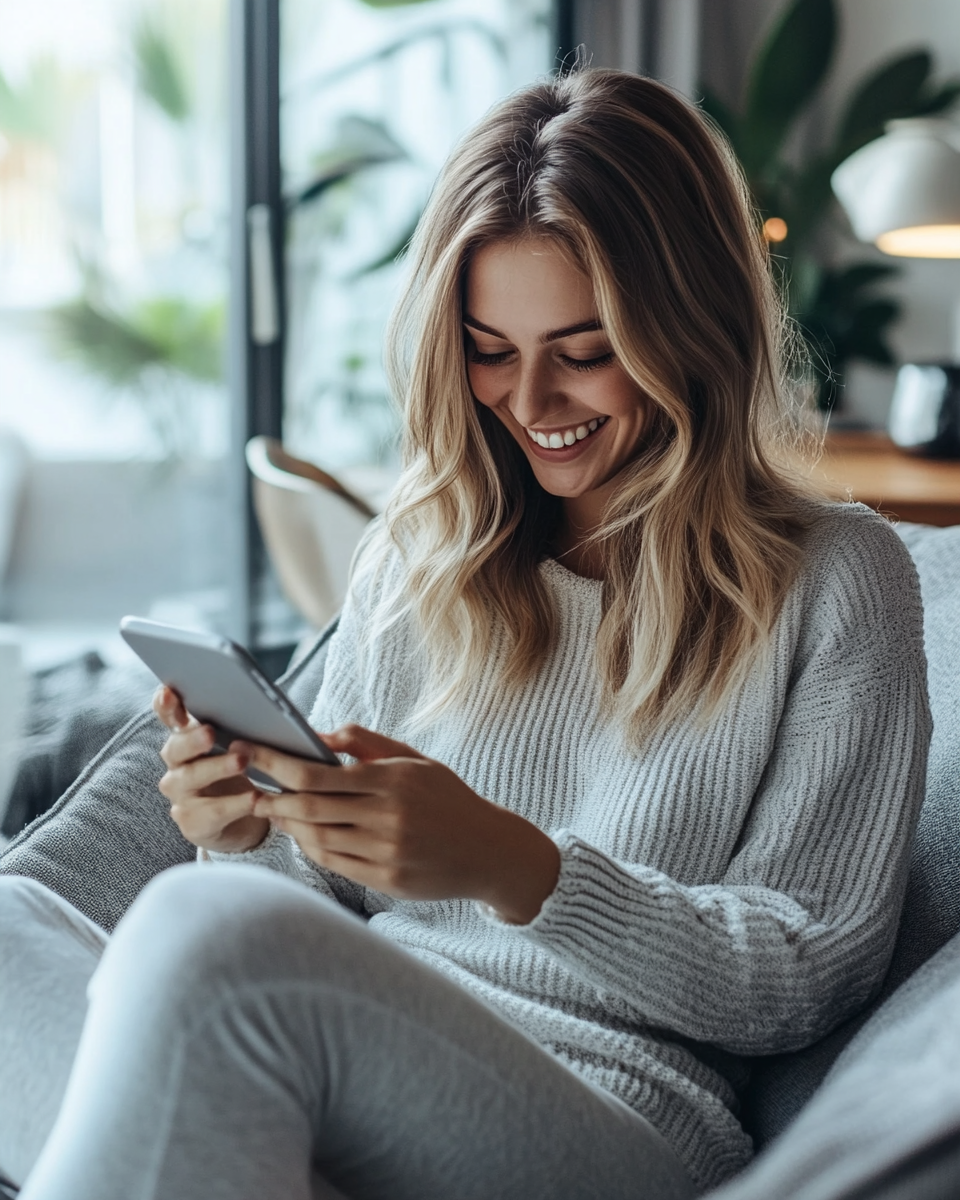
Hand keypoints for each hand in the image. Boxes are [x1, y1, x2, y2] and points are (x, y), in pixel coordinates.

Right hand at [154, 686, 270, 853]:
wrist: (242, 821)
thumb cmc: (237, 773)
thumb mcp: (236, 745)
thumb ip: (235, 724)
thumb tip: (253, 701)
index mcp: (185, 740)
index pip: (170, 718)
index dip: (166, 706)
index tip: (170, 693)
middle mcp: (176, 766)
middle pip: (175, 749)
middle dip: (192, 740)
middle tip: (209, 732)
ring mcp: (181, 795)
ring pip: (191, 778)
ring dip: (217, 768)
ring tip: (241, 761)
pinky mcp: (192, 823)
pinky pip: (212, 812)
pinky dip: (234, 804)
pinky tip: (253, 798)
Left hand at [248, 724, 560, 922]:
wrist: (489, 851)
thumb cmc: (448, 798)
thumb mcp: (416, 761)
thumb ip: (368, 744)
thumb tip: (320, 736)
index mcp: (393, 780)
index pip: (318, 773)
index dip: (278, 764)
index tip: (254, 753)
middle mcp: (388, 817)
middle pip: (309, 808)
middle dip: (272, 797)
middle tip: (250, 789)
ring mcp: (386, 852)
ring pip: (317, 838)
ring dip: (288, 825)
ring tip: (273, 810)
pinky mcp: (386, 880)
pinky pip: (334, 863)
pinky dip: (311, 847)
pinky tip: (302, 834)